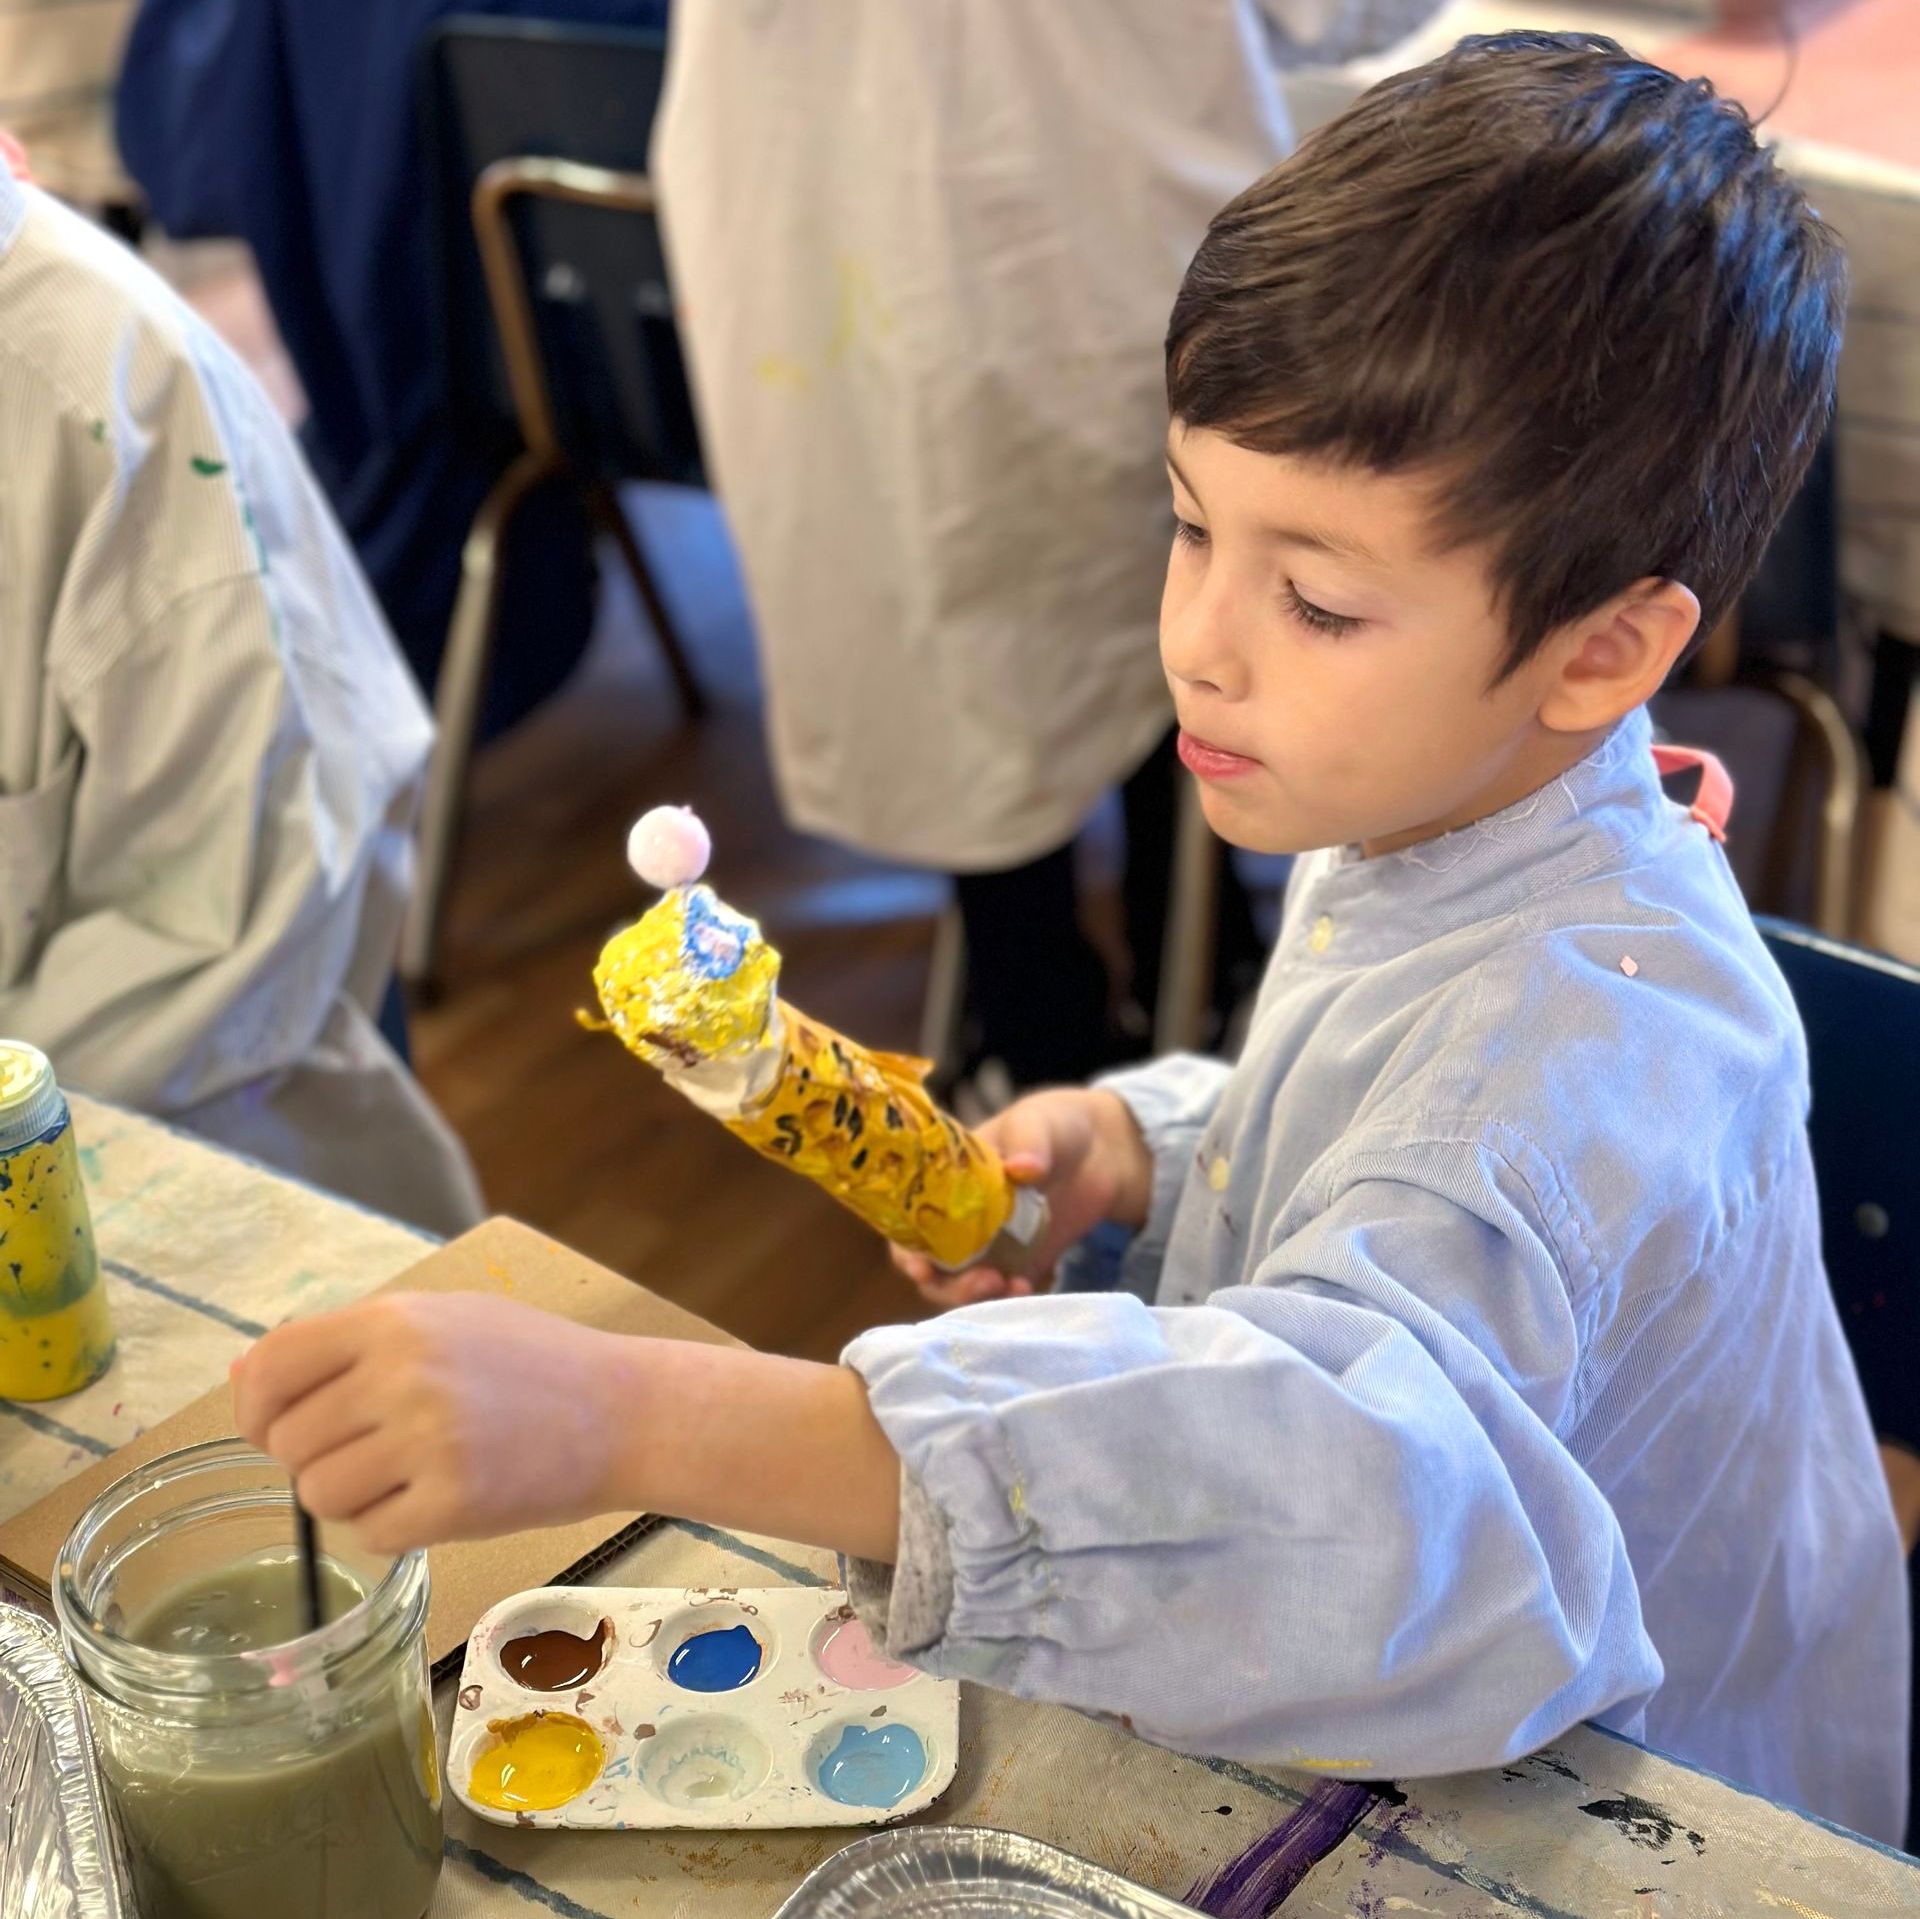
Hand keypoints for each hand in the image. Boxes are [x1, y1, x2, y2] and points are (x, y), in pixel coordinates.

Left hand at [232, 1293, 628, 1552]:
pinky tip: (434, 1501)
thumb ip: (345, 1342)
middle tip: (373, 1451)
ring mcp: (427, 1441)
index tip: (275, 1426)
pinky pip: (370, 1535)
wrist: (623, 1410)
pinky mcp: (453, 1503)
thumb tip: (243, 1376)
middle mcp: (402, 1375)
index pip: (271, 1366)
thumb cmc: (531, 1360)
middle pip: (289, 1443)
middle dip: (314, 1458)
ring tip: (406, 1476)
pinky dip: (391, 1528)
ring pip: (319, 1496)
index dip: (255, 1406)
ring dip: (350, 1499)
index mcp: (394, 1321)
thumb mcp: (442, 1319)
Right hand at [894, 1087, 1151, 1307]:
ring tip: (1014, 1288)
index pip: (911, 1225)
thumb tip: (1023, 1168)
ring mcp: (992, 1247)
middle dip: (950, 1285)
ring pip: (966, 1287)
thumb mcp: (1036, 1124)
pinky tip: (1031, 1288)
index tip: (922, 1268)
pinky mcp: (1023, 1264)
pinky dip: (1013, 1300)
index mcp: (947, 1185)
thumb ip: (1029, 1143)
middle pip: (935, 1268)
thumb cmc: (1052, 1126)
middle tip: (985, 1281)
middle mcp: (961, 1222)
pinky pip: (1007, 1294)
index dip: (908, 1251)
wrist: (1100, 1149)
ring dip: (980, 1298)